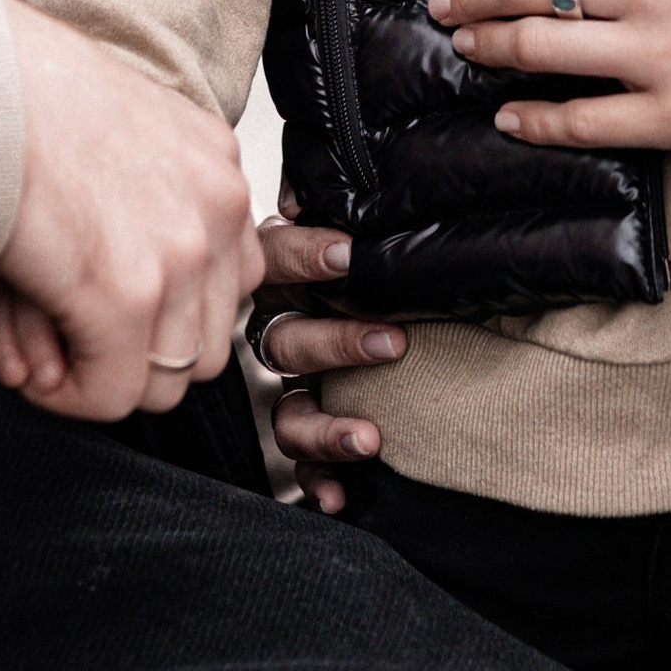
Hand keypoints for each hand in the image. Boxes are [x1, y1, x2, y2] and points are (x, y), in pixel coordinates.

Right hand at [0, 0, 261, 422]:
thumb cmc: (15, 97)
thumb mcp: (116, 131)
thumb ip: (151, 197)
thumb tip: (146, 283)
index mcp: (215, 161)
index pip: (235, 283)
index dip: (168, 315)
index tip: (116, 318)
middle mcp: (217, 204)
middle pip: (208, 342)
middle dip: (139, 357)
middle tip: (77, 345)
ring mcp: (181, 251)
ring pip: (166, 381)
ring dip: (102, 378)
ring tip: (47, 350)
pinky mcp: (128, 294)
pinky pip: (112, 394)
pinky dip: (66, 395)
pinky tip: (27, 363)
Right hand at [252, 207, 408, 510]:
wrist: (379, 324)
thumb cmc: (361, 266)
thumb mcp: (355, 229)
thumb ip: (348, 205)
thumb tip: (352, 172)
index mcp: (282, 274)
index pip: (277, 255)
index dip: (305, 253)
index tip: (348, 252)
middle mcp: (276, 329)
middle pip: (285, 337)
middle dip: (336, 341)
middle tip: (393, 341)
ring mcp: (281, 389)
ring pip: (287, 411)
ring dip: (325, 427)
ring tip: (371, 438)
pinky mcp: (296, 439)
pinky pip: (294, 468)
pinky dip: (316, 482)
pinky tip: (338, 498)